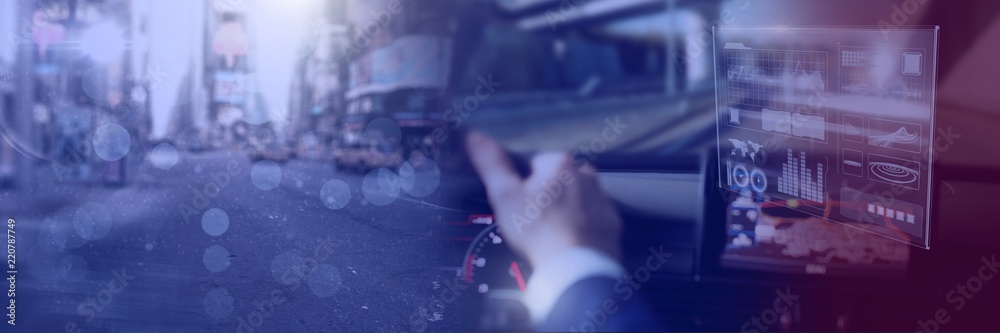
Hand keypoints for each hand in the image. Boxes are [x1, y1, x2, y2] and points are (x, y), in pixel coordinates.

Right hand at [466, 132, 622, 267]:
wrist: (575, 267)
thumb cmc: (539, 231)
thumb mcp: (505, 195)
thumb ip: (491, 163)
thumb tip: (475, 138)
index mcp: (559, 163)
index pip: (535, 162)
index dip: (522, 183)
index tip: (520, 203)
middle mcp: (586, 175)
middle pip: (557, 179)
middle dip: (546, 194)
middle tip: (534, 219)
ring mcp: (602, 198)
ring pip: (576, 197)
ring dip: (565, 208)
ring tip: (551, 231)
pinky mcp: (611, 221)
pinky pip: (593, 217)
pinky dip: (582, 225)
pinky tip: (569, 238)